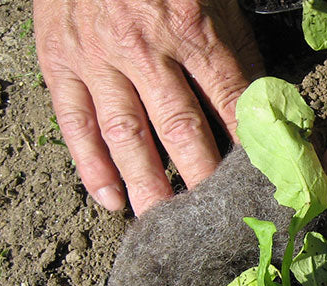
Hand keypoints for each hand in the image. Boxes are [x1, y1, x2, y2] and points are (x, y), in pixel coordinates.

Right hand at [34, 0, 262, 215]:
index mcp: (191, 29)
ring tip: (167, 222)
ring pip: (127, 135)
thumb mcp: (215, 1)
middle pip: (180, 128)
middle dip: (204, 178)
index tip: (264, 186)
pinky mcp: (59, 65)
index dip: (250, 148)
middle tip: (222, 218)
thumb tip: (267, 109)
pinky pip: (74, 124)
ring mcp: (97, 59)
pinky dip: (92, 167)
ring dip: (149, 185)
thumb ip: (237, 53)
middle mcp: (143, 49)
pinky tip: (112, 201)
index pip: (229, 102)